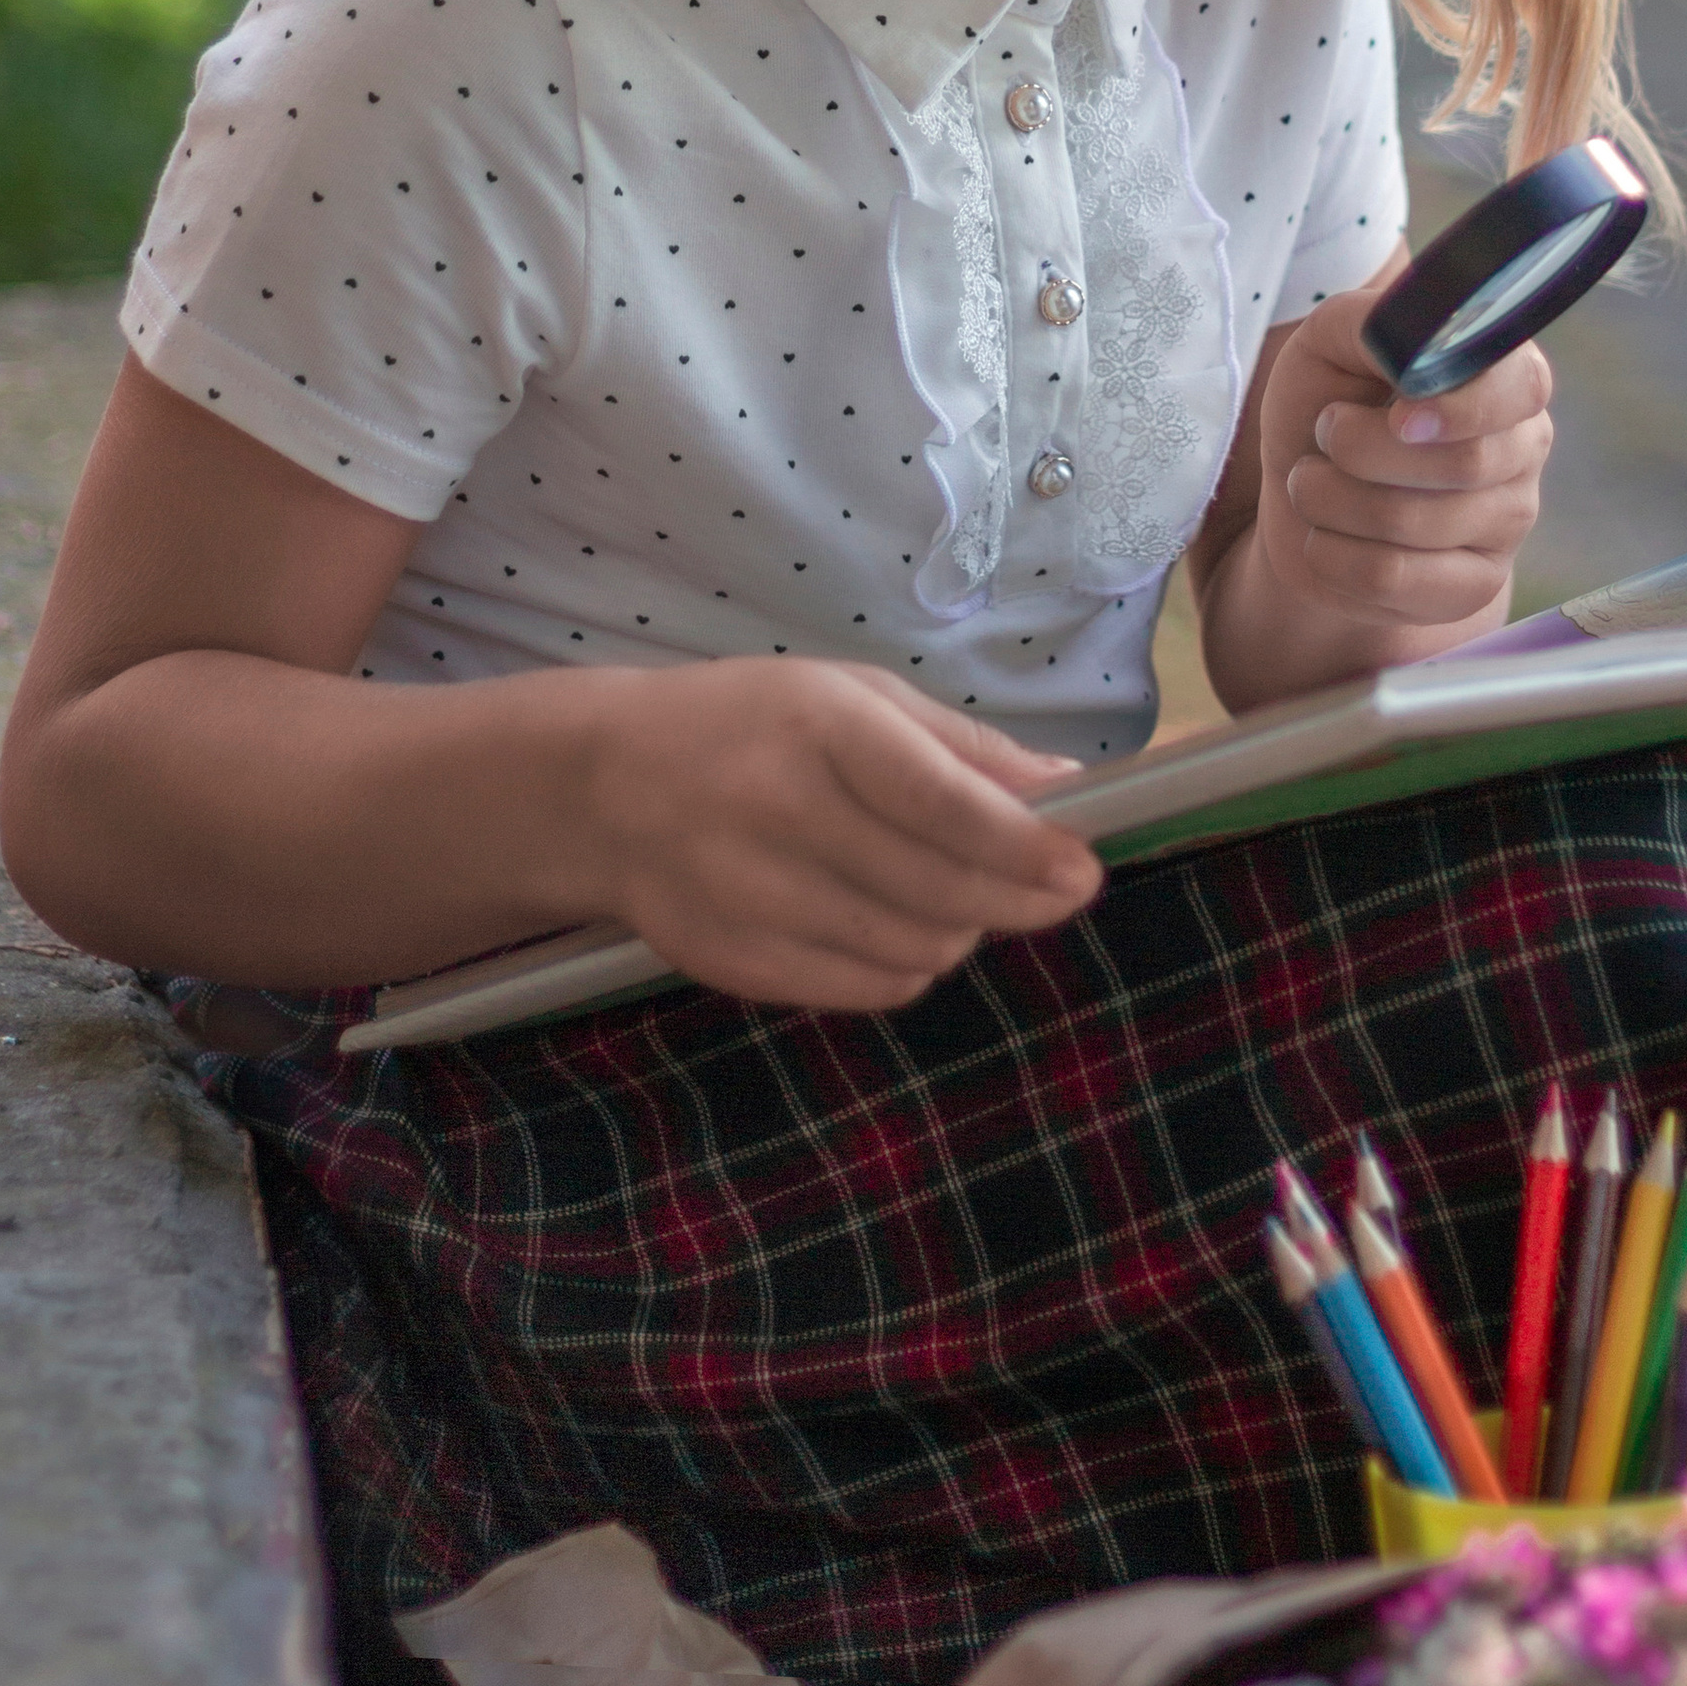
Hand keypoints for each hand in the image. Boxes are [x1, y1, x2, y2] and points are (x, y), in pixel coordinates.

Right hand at [571, 657, 1103, 1013]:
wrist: (602, 789)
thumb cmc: (747, 725)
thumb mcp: (849, 696)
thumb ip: (959, 744)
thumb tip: (1064, 786)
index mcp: (817, 727)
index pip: (939, 802)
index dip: (1022, 845)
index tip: (1084, 868)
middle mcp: (779, 812)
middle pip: (936, 887)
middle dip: (1018, 898)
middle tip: (1059, 890)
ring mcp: (751, 896)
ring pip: (910, 946)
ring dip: (964, 928)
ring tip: (963, 894)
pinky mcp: (735, 962)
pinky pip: (864, 988)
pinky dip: (910, 966)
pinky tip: (907, 929)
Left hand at [1250, 266, 1552, 645]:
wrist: (1304, 493)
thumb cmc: (1328, 400)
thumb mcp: (1333, 340)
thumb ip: (1375, 322)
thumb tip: (1414, 346)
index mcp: (1505, 376)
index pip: (1522, 388)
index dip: (1461, 407)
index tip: (1399, 414)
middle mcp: (1522, 449)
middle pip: (1465, 465)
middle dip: (1362, 449)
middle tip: (1324, 434)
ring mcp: (1506, 525)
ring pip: (1416, 524)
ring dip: (1331, 499)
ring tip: (1309, 482)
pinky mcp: (1472, 588)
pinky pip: (1394, 580)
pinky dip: (1331, 555)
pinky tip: (1322, 536)